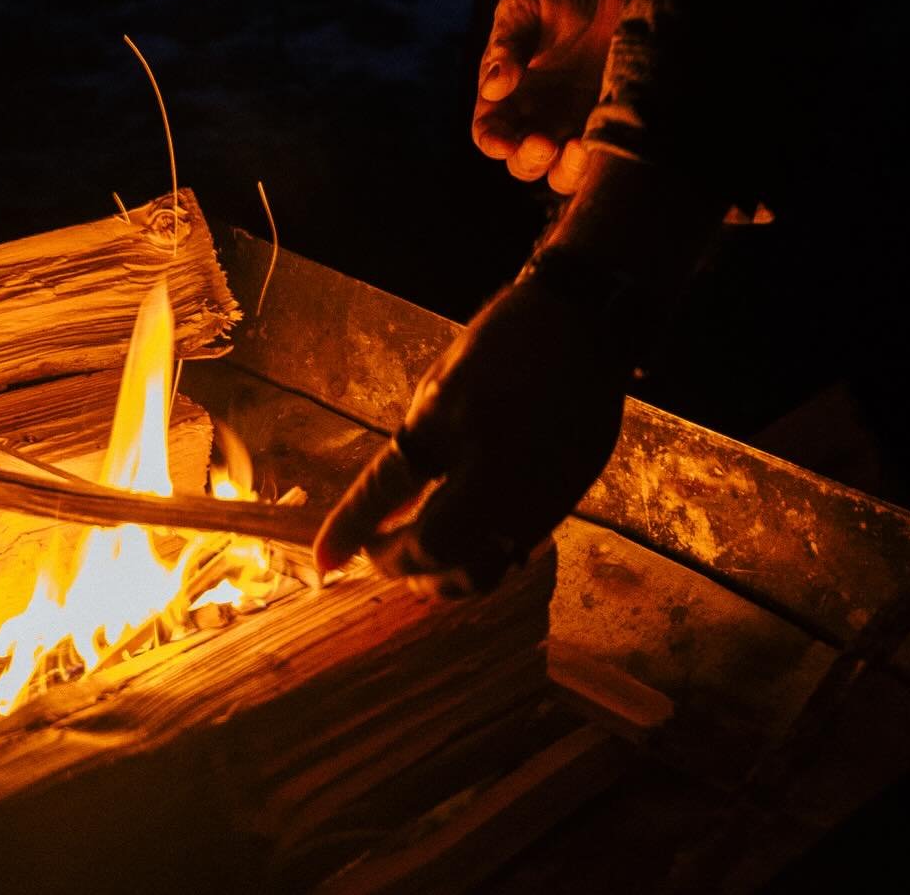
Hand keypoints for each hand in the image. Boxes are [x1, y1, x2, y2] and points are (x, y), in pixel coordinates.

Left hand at [313, 277, 629, 592]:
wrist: (585, 328)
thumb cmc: (503, 342)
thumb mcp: (443, 384)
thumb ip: (416, 448)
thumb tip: (387, 508)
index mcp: (452, 416)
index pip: (388, 486)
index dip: (351, 526)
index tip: (324, 560)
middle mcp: (493, 461)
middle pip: (436, 544)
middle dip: (399, 563)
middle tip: (374, 558)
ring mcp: (534, 489)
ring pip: (479, 568)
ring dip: (439, 580)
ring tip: (414, 571)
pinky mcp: (562, 504)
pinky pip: (510, 556)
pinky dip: (476, 567)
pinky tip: (457, 558)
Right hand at [473, 0, 642, 194]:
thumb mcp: (523, 7)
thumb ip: (507, 43)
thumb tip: (493, 85)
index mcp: (505, 93)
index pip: (488, 132)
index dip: (494, 143)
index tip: (505, 142)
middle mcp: (535, 115)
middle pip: (522, 163)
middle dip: (531, 160)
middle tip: (547, 142)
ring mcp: (574, 123)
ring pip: (561, 174)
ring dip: (566, 172)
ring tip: (580, 149)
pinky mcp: (611, 122)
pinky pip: (602, 158)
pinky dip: (602, 161)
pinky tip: (608, 139)